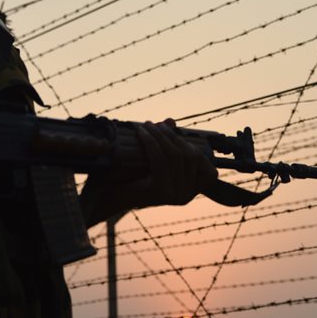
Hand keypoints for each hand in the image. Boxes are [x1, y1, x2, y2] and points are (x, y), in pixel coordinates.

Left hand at [86, 120, 218, 218]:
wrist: (108, 197)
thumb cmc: (131, 178)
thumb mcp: (153, 159)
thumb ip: (165, 142)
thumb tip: (171, 120)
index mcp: (190, 193)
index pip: (208, 170)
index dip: (195, 149)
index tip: (174, 134)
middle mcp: (186, 197)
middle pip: (189, 157)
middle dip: (173, 136)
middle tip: (157, 125)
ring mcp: (174, 195)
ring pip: (174, 155)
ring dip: (160, 135)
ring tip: (147, 125)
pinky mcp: (160, 190)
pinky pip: (160, 159)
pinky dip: (151, 141)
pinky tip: (141, 132)